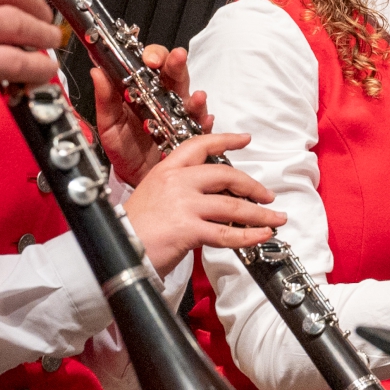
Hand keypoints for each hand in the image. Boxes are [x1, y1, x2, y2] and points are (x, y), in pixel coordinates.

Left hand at [95, 42, 212, 184]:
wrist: (132, 177)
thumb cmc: (123, 148)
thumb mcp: (109, 124)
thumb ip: (105, 99)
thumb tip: (97, 72)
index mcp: (144, 91)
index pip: (152, 63)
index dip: (153, 55)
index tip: (149, 59)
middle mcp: (164, 99)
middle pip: (175, 74)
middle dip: (177, 63)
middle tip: (176, 59)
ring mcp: (179, 116)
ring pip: (191, 98)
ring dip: (195, 96)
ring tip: (196, 96)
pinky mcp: (190, 136)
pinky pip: (202, 127)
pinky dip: (205, 122)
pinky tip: (205, 120)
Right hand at [124, 130, 286, 273]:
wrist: (114, 250)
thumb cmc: (131, 228)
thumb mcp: (152, 195)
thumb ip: (179, 189)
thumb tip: (211, 195)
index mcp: (167, 170)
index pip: (200, 146)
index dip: (225, 140)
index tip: (244, 139)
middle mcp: (177, 182)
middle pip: (225, 175)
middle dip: (252, 185)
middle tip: (268, 195)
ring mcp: (184, 204)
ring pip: (232, 205)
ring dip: (260, 214)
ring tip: (275, 219)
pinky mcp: (188, 229)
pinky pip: (226, 233)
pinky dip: (249, 235)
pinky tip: (262, 235)